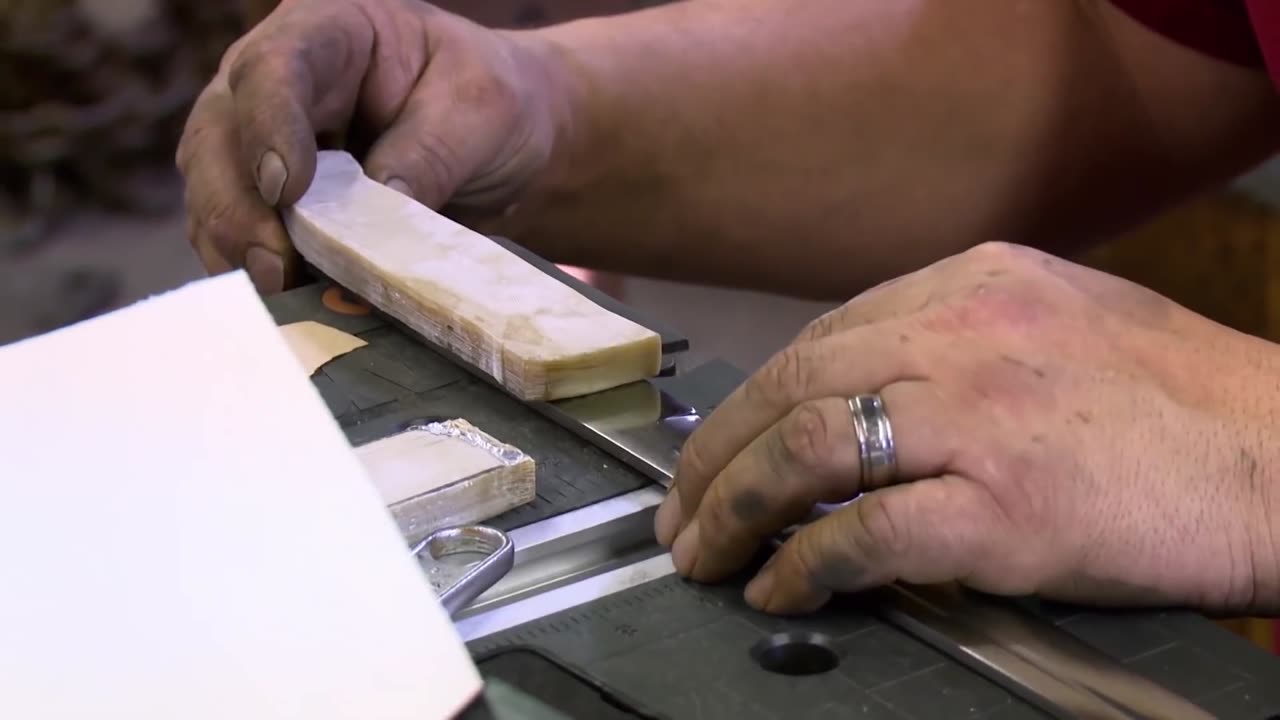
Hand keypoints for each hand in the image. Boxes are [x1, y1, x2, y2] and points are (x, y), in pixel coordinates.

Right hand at [176, 0, 567, 293]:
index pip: (272, 69)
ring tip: (283, 293)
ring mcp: (258, 142)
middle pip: (217, 137)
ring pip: (212, 194)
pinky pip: (235, 239)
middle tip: (276, 266)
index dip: (268, 127)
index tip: (285, 189)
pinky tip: (289, 303)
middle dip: (236, 208)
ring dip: (237, 250)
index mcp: (326, 32)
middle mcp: (272, 83)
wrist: (500, 138)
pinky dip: (255, 273)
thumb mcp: (480, 109)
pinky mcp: (267, 203)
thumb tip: (372, 222)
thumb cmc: (489, 101)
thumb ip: (429, 154)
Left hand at [656, 242, 1279, 615]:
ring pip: (806, 448)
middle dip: (715, 454)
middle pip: (792, 386)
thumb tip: (869, 395)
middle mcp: (963, 334)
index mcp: (974, 286)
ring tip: (702, 551)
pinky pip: (863, 531)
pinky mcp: (1002, 506)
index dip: (752, 401)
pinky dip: (802, 562)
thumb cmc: (1183, 401)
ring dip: (735, 505)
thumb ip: (961, 341)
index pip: (820, 340)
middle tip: (680, 508)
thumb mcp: (1062, 322)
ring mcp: (977, 417)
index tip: (718, 444)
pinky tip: (776, 586)